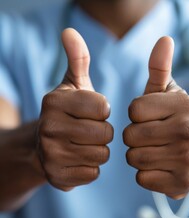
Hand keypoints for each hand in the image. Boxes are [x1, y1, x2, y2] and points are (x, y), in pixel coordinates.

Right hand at [38, 29, 113, 190]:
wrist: (45, 144)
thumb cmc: (69, 112)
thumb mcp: (73, 84)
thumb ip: (77, 58)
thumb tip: (70, 32)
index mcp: (55, 101)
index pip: (103, 108)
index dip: (104, 111)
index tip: (95, 111)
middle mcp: (49, 126)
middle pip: (104, 133)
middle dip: (104, 132)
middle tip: (91, 130)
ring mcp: (51, 154)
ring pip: (101, 155)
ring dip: (99, 150)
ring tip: (86, 144)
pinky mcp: (58, 176)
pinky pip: (93, 173)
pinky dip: (92, 166)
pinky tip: (80, 159)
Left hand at [123, 37, 188, 198]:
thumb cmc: (173, 119)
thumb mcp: (167, 92)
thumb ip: (160, 67)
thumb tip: (164, 40)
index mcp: (185, 105)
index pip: (133, 110)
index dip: (136, 114)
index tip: (148, 117)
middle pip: (131, 136)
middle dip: (134, 136)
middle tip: (149, 136)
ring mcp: (187, 160)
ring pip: (134, 158)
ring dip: (137, 155)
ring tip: (153, 150)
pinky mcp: (181, 184)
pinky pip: (142, 178)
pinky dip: (145, 173)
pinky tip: (159, 166)